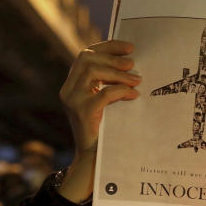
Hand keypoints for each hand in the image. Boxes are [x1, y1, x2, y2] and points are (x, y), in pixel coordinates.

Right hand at [59, 40, 140, 155]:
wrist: (93, 158)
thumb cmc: (103, 128)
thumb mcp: (103, 102)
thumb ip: (107, 84)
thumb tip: (130, 64)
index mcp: (72, 84)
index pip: (85, 55)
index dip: (107, 47)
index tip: (129, 47)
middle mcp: (68, 90)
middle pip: (87, 59)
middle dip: (112, 57)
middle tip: (132, 63)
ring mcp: (73, 100)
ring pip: (93, 72)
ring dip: (118, 73)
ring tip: (137, 79)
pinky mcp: (83, 112)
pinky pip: (104, 93)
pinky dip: (121, 90)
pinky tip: (133, 95)